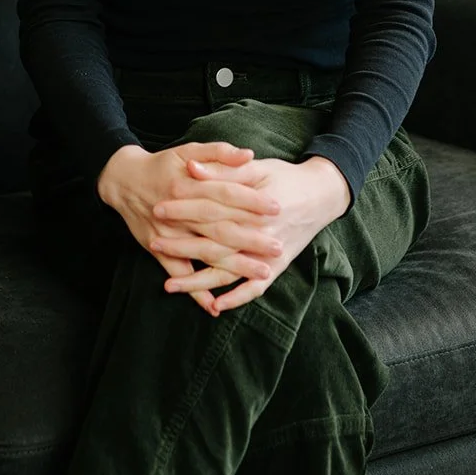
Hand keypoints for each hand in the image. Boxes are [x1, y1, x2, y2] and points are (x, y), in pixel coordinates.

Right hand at [97, 141, 281, 313]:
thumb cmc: (162, 165)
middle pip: (220, 227)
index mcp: (189, 184)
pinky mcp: (159, 251)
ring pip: (205, 252)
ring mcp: (169, 234)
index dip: (251, 201)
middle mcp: (179, 211)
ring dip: (234, 266)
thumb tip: (249, 154)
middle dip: (250, 239)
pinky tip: (214, 305)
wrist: (123, 181)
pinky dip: (195, 290)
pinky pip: (179, 273)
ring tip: (262, 273)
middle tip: (278, 246)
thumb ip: (219, 152)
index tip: (277, 207)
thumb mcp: (188, 150)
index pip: (226, 193)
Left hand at [150, 154, 350, 312]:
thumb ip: (223, 171)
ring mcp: (268, 254)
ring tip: (169, 285)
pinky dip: (236, 298)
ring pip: (228, 271)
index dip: (183, 209)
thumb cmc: (285, 177)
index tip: (158, 209)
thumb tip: (190, 168)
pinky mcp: (277, 266)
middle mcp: (259, 234)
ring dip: (198, 280)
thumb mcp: (255, 168)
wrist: (321, 195)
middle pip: (213, 242)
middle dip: (181, 244)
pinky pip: (254, 289)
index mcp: (251, 206)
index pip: (209, 208)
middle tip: (154, 243)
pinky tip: (214, 306)